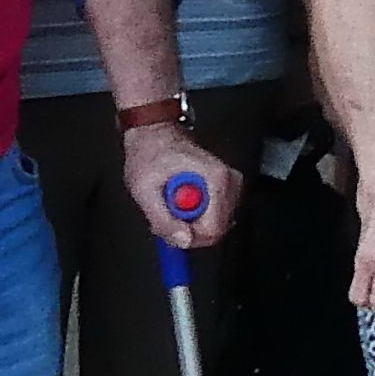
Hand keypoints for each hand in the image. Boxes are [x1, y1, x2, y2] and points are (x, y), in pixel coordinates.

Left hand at [125, 124, 240, 249]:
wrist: (155, 134)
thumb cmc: (150, 154)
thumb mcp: (144, 190)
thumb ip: (163, 220)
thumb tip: (183, 241)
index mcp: (216, 179)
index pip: (214, 229)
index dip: (188, 234)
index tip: (170, 222)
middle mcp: (229, 181)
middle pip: (216, 229)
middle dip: (187, 227)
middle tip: (167, 209)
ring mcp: (230, 185)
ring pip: (214, 225)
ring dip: (188, 221)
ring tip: (171, 201)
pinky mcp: (225, 188)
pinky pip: (213, 217)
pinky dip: (194, 214)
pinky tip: (181, 199)